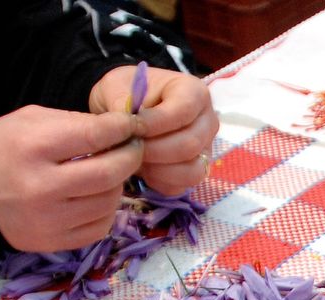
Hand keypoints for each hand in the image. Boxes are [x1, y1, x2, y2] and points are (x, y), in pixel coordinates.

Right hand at [0, 106, 142, 251]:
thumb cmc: (3, 148)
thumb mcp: (30, 120)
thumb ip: (74, 122)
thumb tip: (118, 129)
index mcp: (34, 147)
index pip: (94, 136)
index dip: (122, 128)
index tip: (131, 125)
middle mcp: (42, 187)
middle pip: (109, 173)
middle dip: (130, 157)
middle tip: (133, 147)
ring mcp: (49, 220)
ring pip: (108, 202)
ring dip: (118, 184)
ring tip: (110, 171)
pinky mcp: (53, 242)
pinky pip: (99, 227)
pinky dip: (106, 210)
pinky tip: (97, 196)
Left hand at [90, 65, 217, 195]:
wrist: (128, 111)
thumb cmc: (126, 93)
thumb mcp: (117, 86)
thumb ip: (121, 101)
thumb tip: (127, 125)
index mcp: (194, 92)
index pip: (184, 110)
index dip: (156, 123)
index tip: (132, 128)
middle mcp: (207, 122)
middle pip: (189, 145)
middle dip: (154, 150)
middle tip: (130, 147)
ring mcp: (205, 150)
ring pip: (191, 171)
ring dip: (158, 169)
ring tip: (136, 158)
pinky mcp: (196, 171)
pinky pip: (182, 186)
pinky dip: (159, 182)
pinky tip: (143, 169)